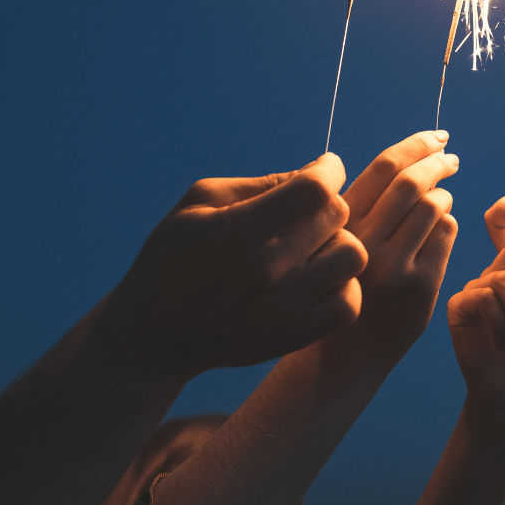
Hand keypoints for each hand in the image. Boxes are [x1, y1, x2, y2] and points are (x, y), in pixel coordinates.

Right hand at [111, 153, 366, 378]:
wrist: (152, 335)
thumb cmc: (174, 258)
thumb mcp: (199, 203)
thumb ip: (260, 183)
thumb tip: (316, 171)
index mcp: (239, 231)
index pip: (314, 189)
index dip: (329, 170)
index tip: (325, 168)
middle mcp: (267, 270)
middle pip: (336, 216)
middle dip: (326, 204)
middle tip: (304, 213)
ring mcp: (285, 307)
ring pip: (352, 256)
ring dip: (337, 243)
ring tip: (311, 247)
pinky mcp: (295, 336)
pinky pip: (350, 303)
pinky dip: (343, 285)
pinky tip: (318, 279)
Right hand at [342, 131, 458, 356]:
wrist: (350, 349)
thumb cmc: (349, 281)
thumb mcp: (344, 239)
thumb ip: (367, 204)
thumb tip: (410, 157)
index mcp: (341, 223)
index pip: (383, 167)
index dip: (416, 144)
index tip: (437, 136)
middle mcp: (363, 242)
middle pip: (412, 182)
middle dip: (438, 162)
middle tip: (451, 157)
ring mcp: (393, 266)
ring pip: (433, 205)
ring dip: (443, 194)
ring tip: (441, 198)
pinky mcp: (420, 287)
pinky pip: (446, 234)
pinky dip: (448, 223)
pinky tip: (439, 229)